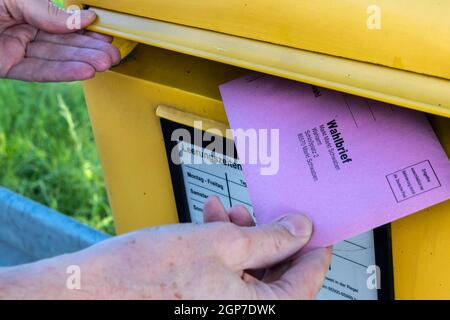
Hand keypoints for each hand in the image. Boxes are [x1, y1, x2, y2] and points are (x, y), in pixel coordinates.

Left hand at [0, 0, 119, 81]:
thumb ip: (47, 10)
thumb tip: (84, 18)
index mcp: (26, 11)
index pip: (62, 24)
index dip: (86, 32)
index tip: (106, 36)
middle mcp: (22, 30)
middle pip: (63, 44)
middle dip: (90, 51)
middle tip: (113, 56)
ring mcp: (15, 50)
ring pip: (55, 59)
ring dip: (83, 63)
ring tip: (105, 64)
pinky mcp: (5, 67)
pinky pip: (37, 71)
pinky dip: (61, 73)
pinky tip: (84, 71)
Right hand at [0, 198, 330, 299]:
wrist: (95, 288)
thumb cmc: (150, 272)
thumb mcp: (222, 243)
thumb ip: (270, 237)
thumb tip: (301, 229)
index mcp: (260, 310)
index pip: (307, 278)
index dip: (313, 245)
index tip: (315, 225)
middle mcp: (243, 314)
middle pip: (277, 272)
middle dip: (269, 235)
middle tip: (263, 210)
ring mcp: (221, 308)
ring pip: (249, 269)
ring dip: (242, 235)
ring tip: (228, 211)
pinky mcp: (202, 300)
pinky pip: (226, 273)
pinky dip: (223, 246)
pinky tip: (210, 221)